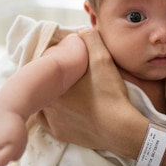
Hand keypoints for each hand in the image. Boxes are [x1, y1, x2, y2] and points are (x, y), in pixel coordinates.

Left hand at [36, 27, 144, 156]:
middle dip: (53, 80)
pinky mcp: (59, 134)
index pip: (44, 68)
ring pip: (44, 102)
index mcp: (51, 84)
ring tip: (68, 91)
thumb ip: (90, 39)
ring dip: (51, 96)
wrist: (121, 129)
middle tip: (69, 76)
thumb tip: (81, 30)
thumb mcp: (103, 60)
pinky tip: (67, 108)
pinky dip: (55, 113)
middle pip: (44, 85)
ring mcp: (52, 121)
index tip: (66, 63)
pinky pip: (49, 120)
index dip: (55, 64)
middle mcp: (46, 103)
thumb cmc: (110, 94)